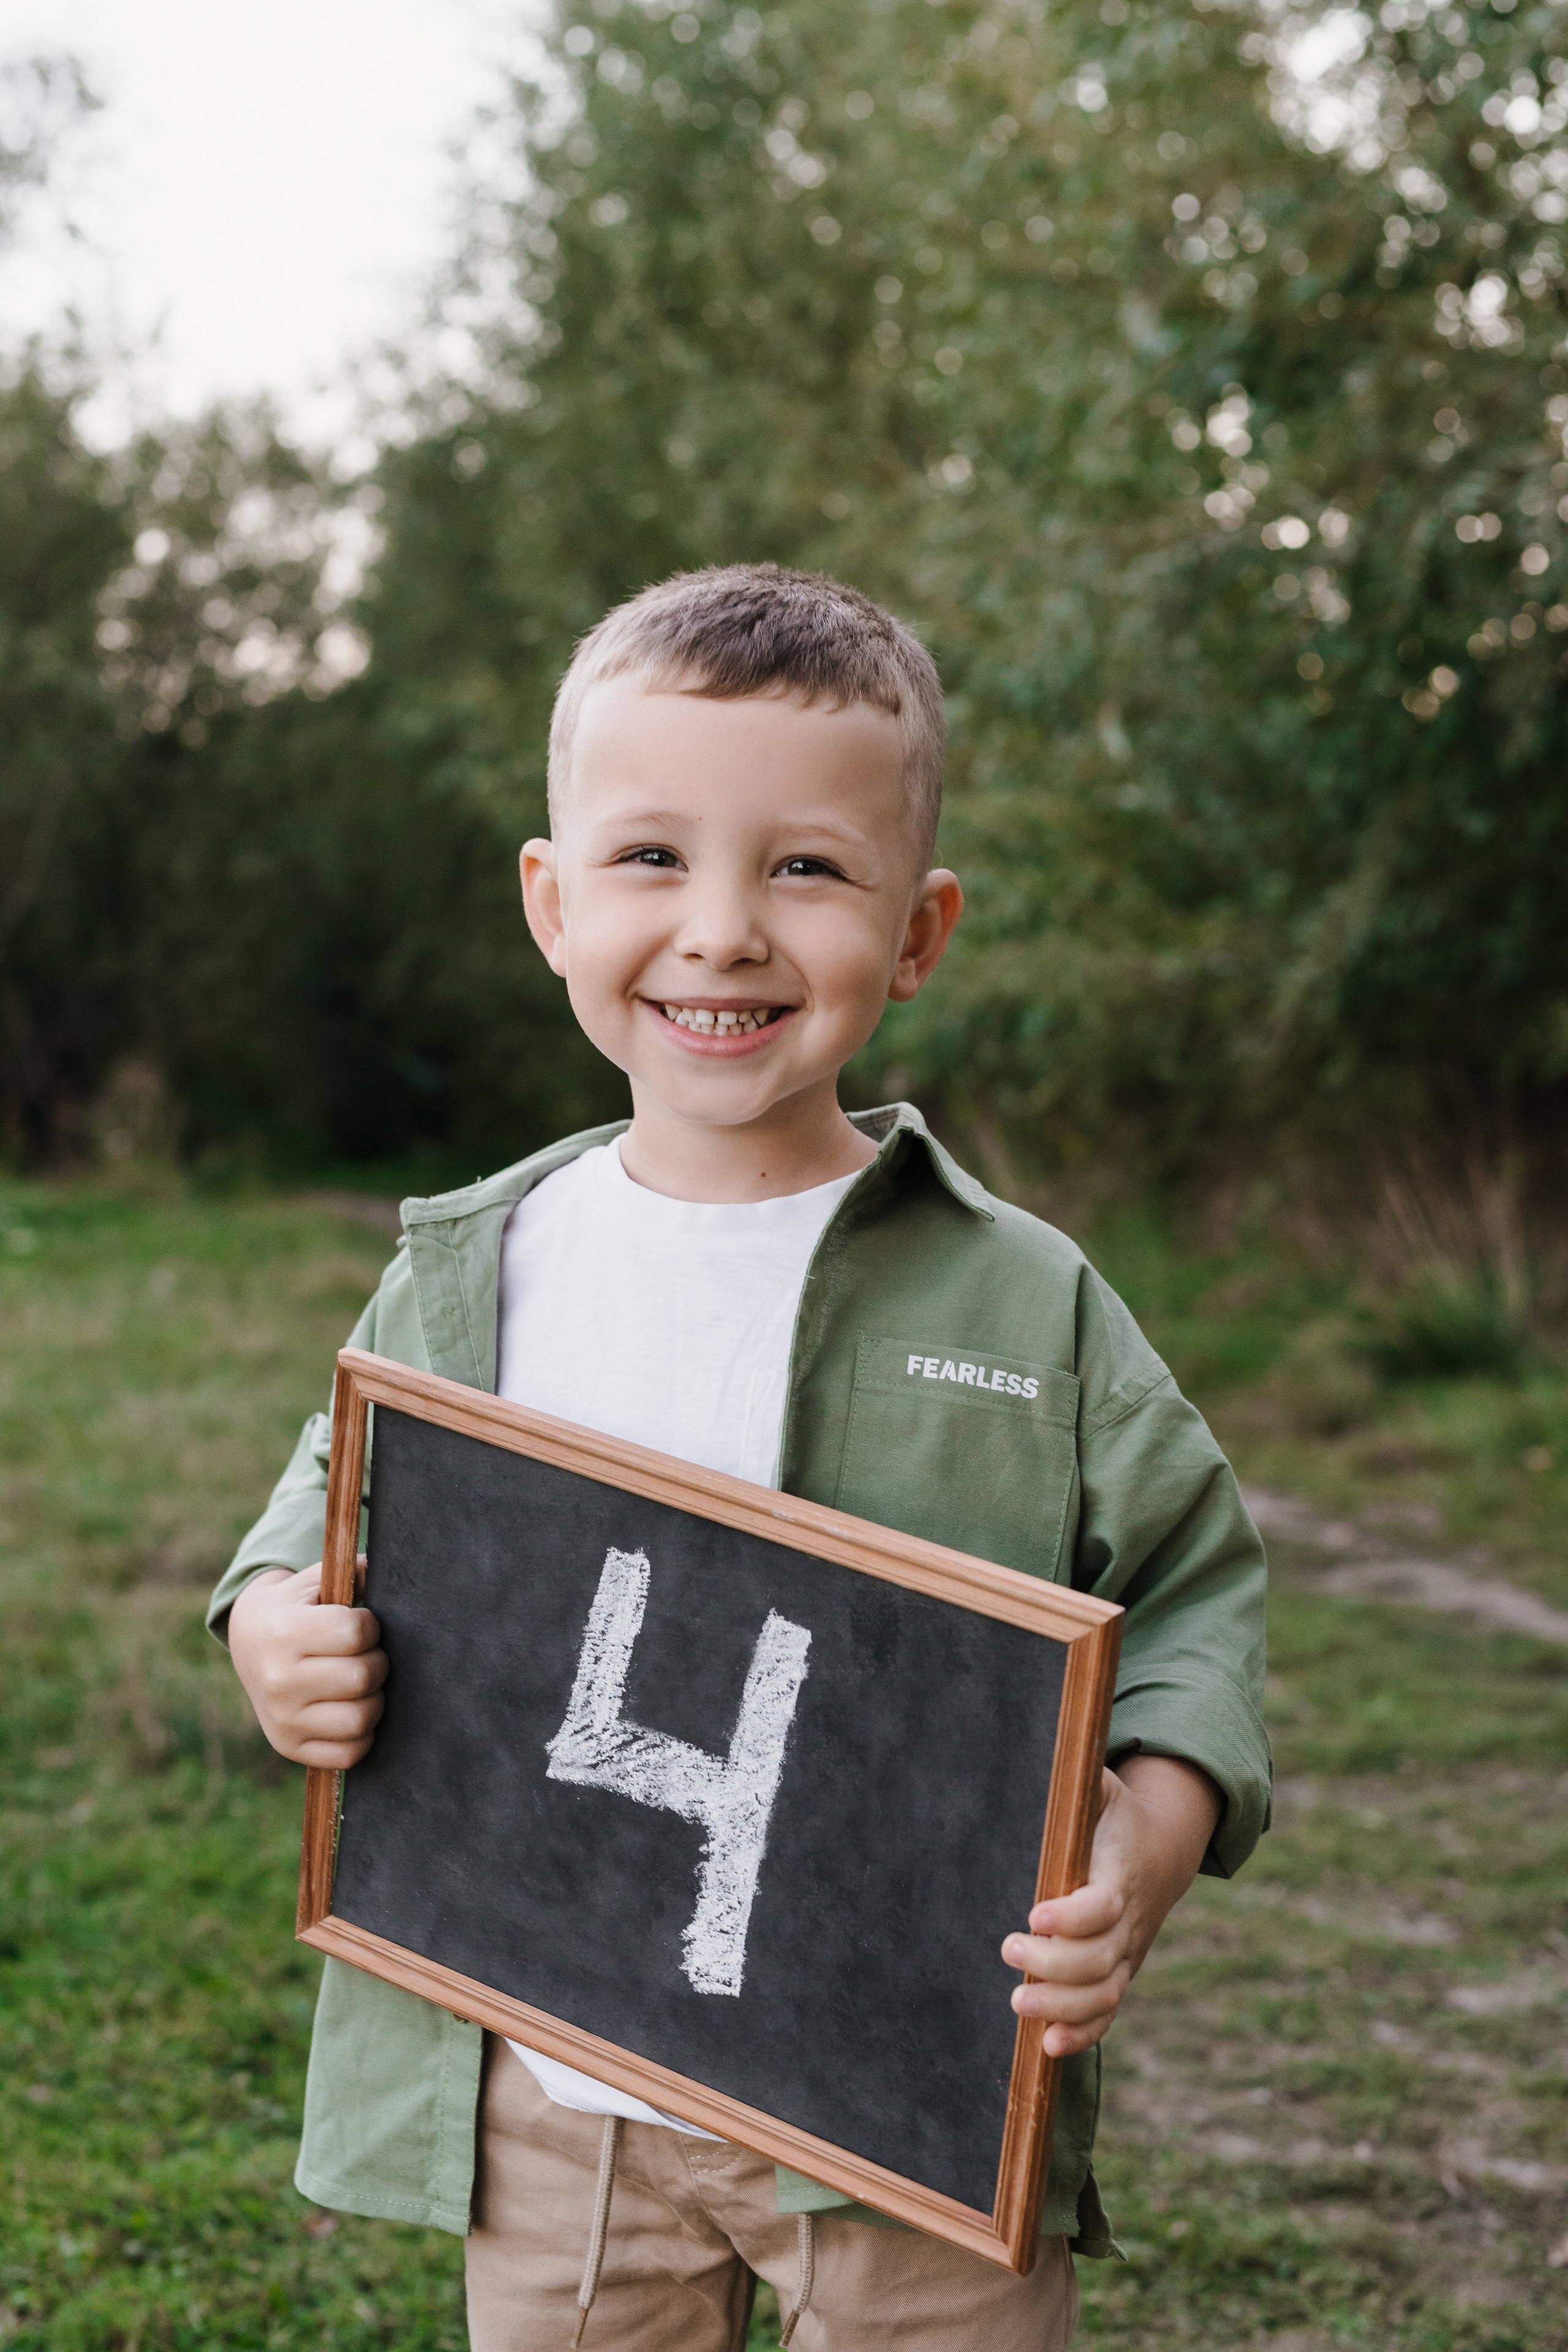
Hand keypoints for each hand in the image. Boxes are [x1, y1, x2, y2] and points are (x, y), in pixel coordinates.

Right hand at [228, 1564, 387, 1767]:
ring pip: (360, 1719)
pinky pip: (349, 1753)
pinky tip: (351, 1710)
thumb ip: (353, 1574)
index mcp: (285, 1632)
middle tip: (366, 1654)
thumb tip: (386, 1570)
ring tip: (361, 1683)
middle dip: (377, 1662)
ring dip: (374, 1699)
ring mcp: (282, 1719)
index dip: (370, 1625)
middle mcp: (279, 1680)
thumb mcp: (314, 1582)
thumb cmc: (294, 1607)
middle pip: (362, 1677)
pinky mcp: (288, 1746)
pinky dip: (362, 1734)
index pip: (355, 1632)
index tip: (360, 1624)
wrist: (248, 1641)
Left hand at [1001, 1755, 1220, 2057]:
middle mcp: (1129, 1923)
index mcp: (1121, 1876)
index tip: (1034, 1913)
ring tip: (1017, 2003)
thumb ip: (1080, 1780)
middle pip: (1098, 1961)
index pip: (1102, 1907)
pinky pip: (1108, 2014)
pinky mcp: (1121, 1974)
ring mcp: (1127, 1954)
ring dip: (1061, 2007)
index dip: (1072, 1916)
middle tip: (1009, 1948)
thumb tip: (1054, 1756)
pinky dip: (1083, 2033)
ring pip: (1103, 1995)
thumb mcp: (1103, 1787)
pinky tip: (1049, 2045)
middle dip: (1052, 1965)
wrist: (1163, 1849)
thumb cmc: (1118, 1813)